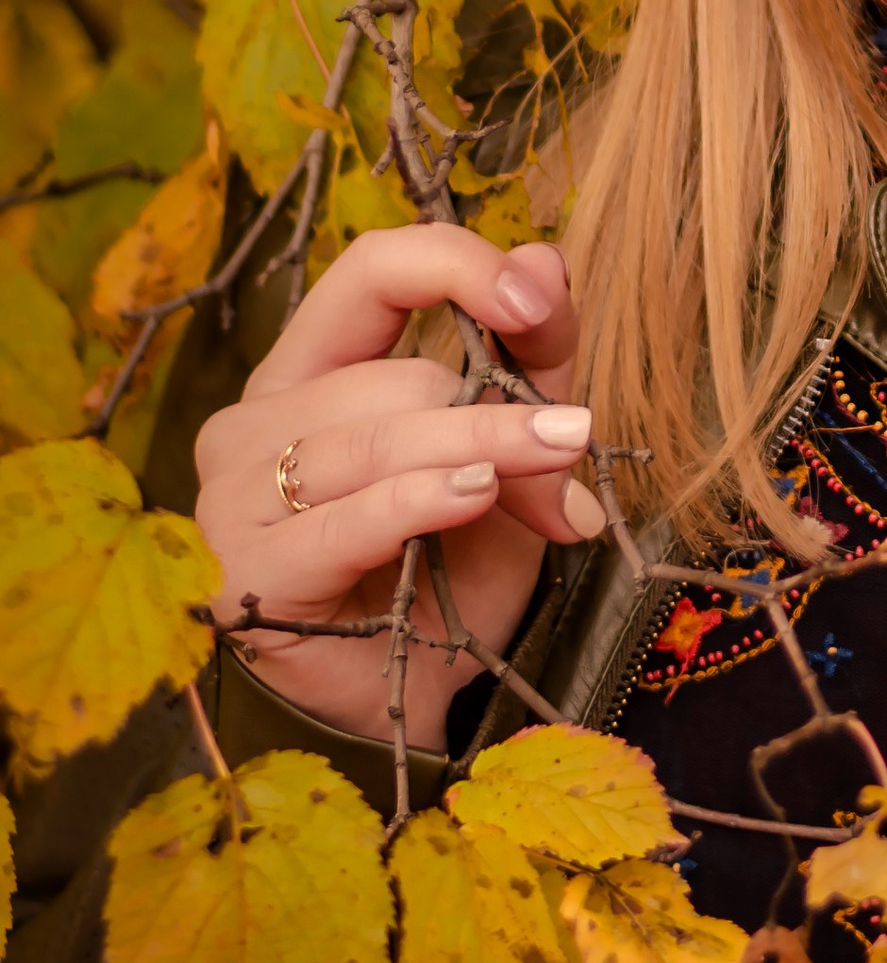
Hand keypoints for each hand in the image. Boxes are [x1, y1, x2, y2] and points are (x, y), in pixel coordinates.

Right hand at [195, 228, 598, 751]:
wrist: (419, 701)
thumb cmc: (446, 571)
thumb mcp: (506, 456)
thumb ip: (525, 365)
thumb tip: (547, 261)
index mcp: (308, 372)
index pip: (370, 273)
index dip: (455, 265)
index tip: (534, 295)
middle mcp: (254, 422)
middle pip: (393, 373)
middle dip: (498, 406)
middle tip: (574, 438)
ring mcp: (234, 497)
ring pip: (376, 436)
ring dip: (485, 443)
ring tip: (558, 452)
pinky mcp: (246, 572)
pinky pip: (349, 517)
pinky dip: (422, 499)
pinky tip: (476, 494)